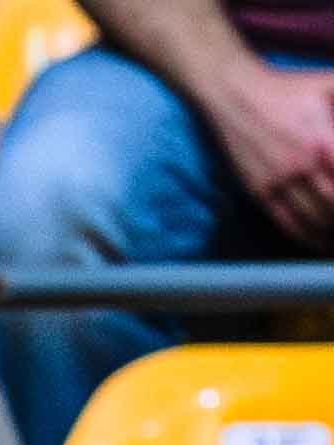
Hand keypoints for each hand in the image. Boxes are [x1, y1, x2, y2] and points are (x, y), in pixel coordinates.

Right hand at [213, 63, 333, 239]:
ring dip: (332, 230)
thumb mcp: (329, 85)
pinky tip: (324, 243)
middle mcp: (302, 166)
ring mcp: (280, 183)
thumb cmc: (290, 90)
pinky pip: (289, 225)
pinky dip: (310, 238)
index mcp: (323, 139)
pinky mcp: (262, 194)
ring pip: (316, 219)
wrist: (238, 98)